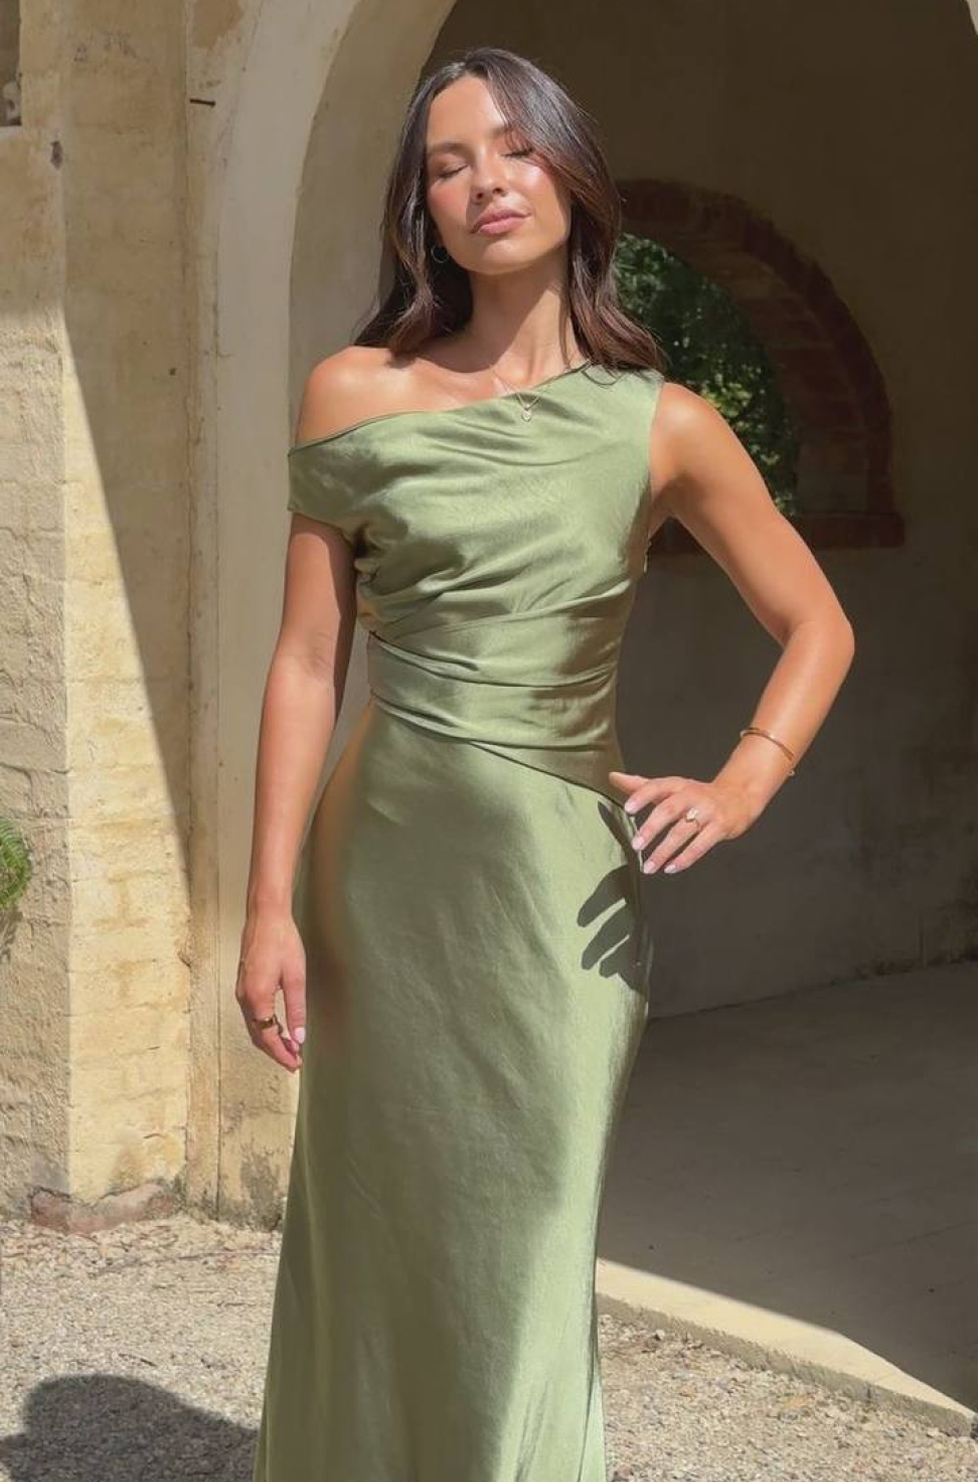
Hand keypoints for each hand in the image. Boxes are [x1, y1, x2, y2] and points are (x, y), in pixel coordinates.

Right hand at [236, 908, 306, 1072]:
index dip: (281, 1053)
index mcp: (257, 997)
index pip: (267, 1037)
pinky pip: (252, 1013)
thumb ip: (296, 1009)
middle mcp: (244, 997)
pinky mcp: (244, 983)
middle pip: (257, 1035)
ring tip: (289, 1046)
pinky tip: (278, 1025)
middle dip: (275, 1050)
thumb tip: (298, 1036)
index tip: (294, 1063)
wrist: (266, 916)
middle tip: (293, 1060)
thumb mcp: (295, 977)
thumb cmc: (281, 941)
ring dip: (270, 1039)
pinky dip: (264, 1025)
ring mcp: (242, 990)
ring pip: (254, 1025)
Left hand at [607, 770, 759, 874]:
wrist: (739, 796)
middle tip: (636, 845)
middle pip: (669, 810)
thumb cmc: (696, 795)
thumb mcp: (671, 787)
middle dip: (651, 828)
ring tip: (649, 866)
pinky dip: (685, 858)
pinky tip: (670, 868)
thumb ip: (641, 785)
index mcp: (678, 784)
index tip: (627, 809)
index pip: (657, 787)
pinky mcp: (720, 827)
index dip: (642, 796)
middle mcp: (692, 795)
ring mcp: (708, 811)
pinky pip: (701, 845)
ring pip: (683, 832)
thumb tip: (612, 776)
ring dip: (664, 851)